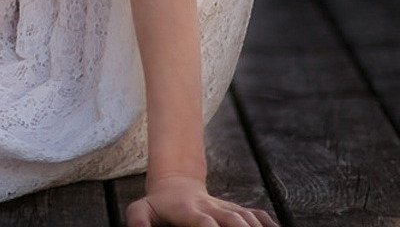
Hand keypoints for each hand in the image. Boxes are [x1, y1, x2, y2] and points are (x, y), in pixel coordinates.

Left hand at [126, 176, 277, 226]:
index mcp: (188, 211)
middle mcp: (211, 207)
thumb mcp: (140, 209)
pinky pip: (257, 215)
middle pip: (234, 219)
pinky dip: (269, 223)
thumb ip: (138, 220)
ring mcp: (226, 207)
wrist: (175, 185)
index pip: (204, 221)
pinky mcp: (236, 209)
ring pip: (248, 217)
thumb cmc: (156, 206)